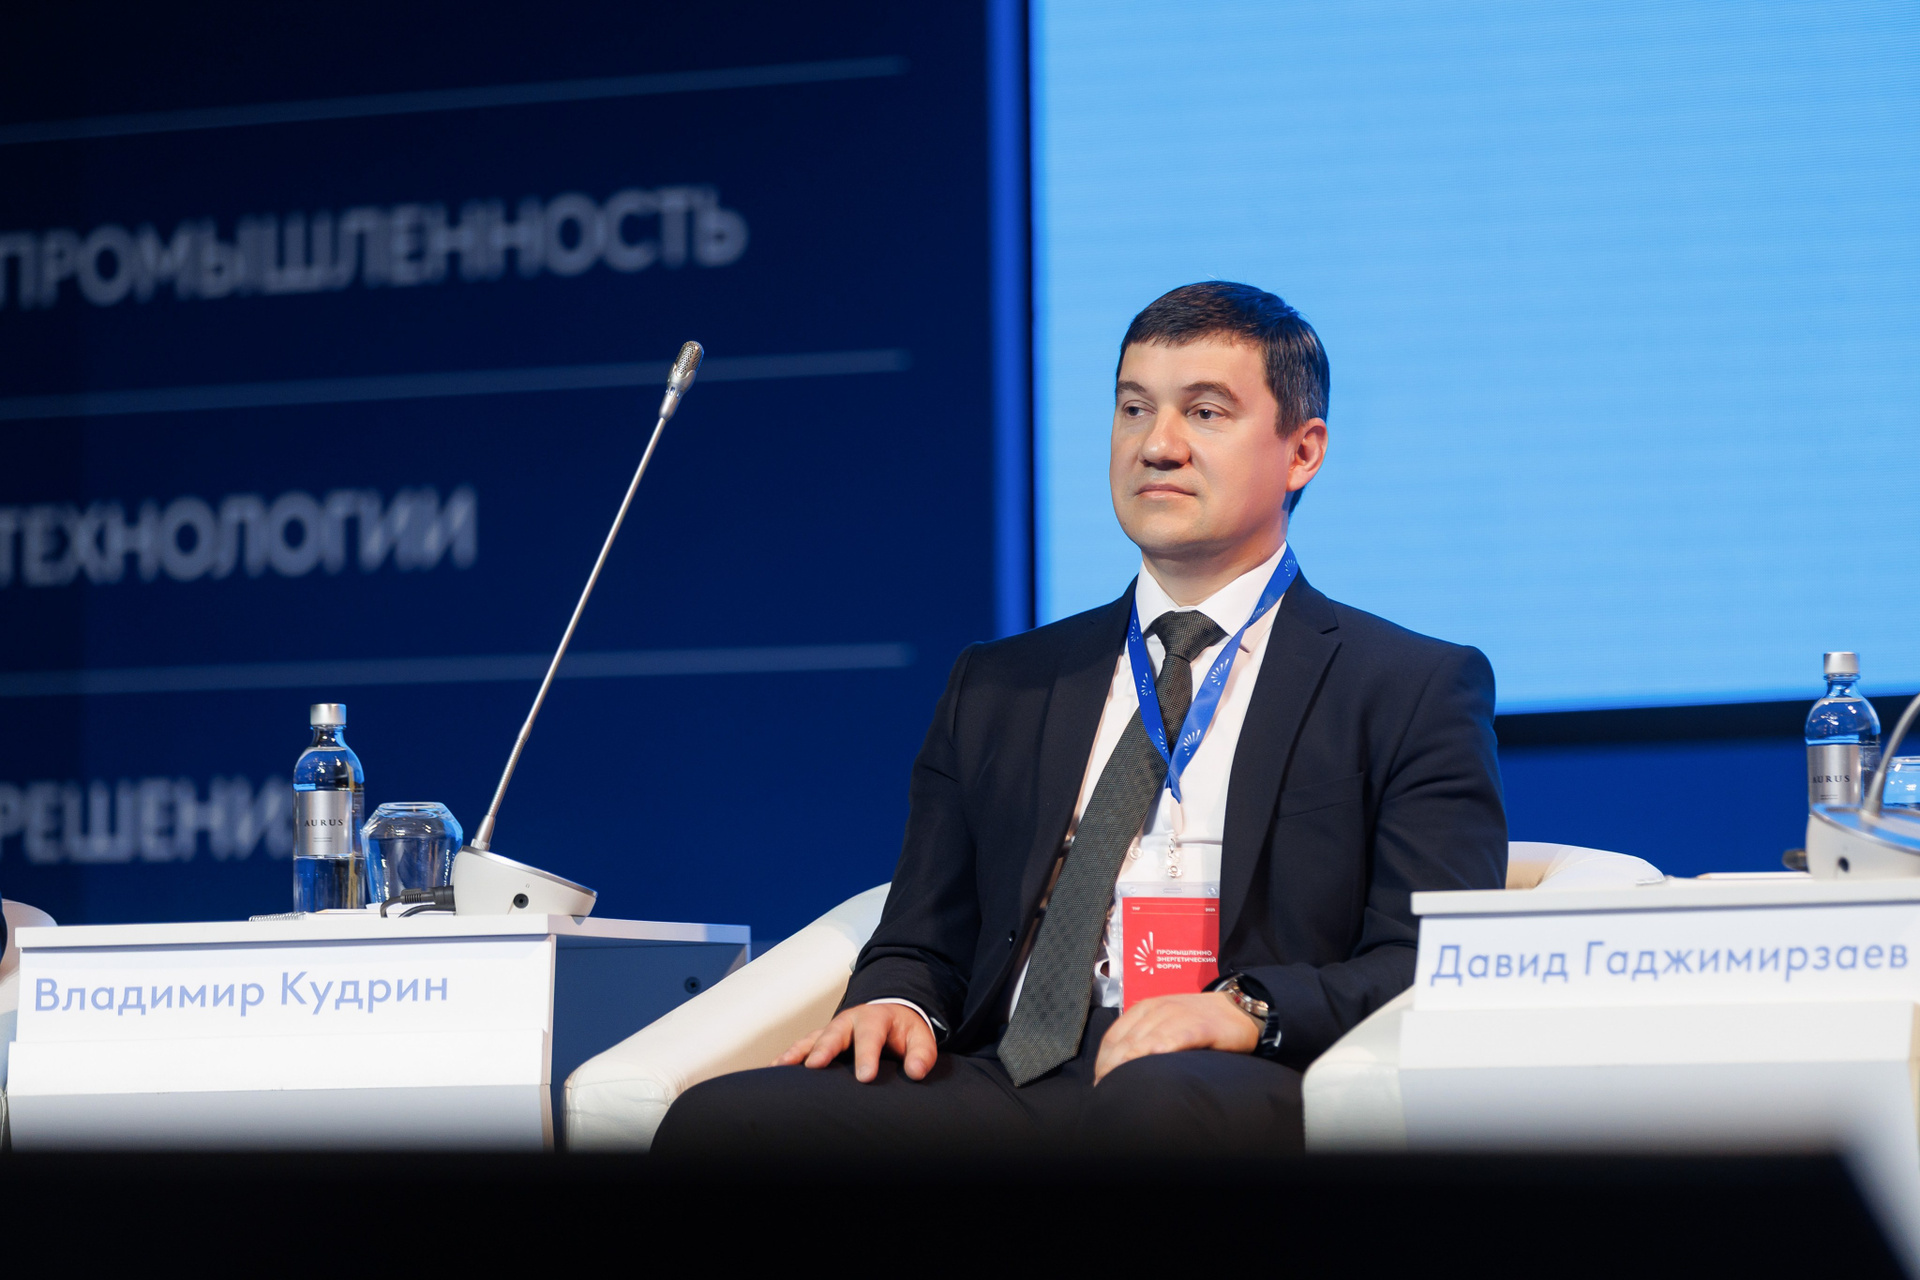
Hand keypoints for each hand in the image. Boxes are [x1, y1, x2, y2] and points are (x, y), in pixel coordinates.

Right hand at [775, 1003, 937, 1082]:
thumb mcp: (920, 1038)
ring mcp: (832, 1029)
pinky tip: (772, 1070)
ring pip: (811, 1039)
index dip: (867, 1057)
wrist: (891, 1014)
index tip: (865, 1077)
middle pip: (834, 1034)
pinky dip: (787, 1057)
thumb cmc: (904, 1032)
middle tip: (815, 1066)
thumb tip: (917, 1072)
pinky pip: (801, 1047)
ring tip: (780, 1067)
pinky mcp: (821, 1039)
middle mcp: (849, 1021)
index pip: (871, 1037)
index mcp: (875, 1018)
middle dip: (824, 1049)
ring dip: (796, 1052)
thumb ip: (922, 1054)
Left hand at [1093, 991, 1258, 1083]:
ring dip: (1128, 1067)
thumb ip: (1147, 1035)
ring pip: (1144, 1042)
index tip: (1099, 1083)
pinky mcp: (1199, 1026)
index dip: (1103, 1061)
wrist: (1241, 1008)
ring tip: (1121, 1089)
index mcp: (1146, 1008)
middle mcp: (1158, 1009)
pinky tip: (1149, 1069)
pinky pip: (1173, 1039)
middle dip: (1112, 1069)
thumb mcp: (1168, 1022)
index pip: (1114, 1036)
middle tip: (1106, 1093)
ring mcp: (1178, 1015)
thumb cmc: (1201, 1022)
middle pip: (1125, 1042)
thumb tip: (1122, 1066)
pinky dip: (1158, 1052)